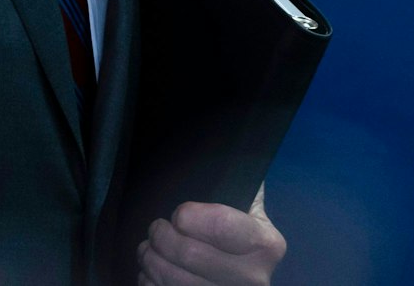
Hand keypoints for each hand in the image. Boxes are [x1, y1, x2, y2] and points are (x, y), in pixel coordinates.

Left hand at [137, 184, 286, 285]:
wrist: (244, 278)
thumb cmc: (240, 235)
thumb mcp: (248, 209)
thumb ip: (239, 184)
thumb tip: (229, 140)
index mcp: (265, 244)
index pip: (220, 225)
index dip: (188, 217)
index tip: (178, 214)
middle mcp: (253, 278)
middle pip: (190, 254)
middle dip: (161, 237)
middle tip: (155, 228)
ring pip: (174, 280)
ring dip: (150, 260)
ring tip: (147, 249)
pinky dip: (150, 283)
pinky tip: (151, 273)